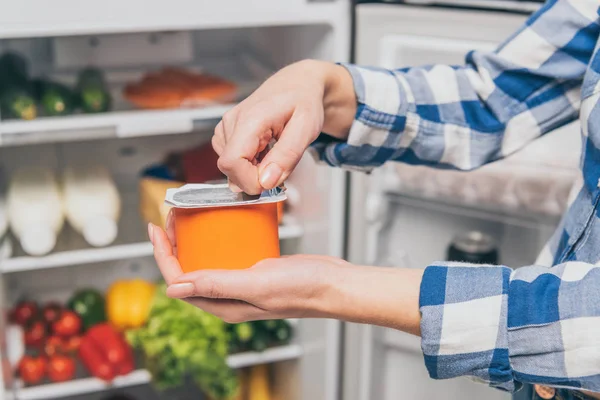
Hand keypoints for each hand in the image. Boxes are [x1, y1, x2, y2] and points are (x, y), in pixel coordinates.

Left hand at [148, 214, 349, 322]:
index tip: (157, 229)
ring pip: (208, 262)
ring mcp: (243, 285)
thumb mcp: (257, 283)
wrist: (335, 284)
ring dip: (194, 241)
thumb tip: (173, 288)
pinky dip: (219, 240)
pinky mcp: (256, 271)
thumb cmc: (303, 288)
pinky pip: (229, 256)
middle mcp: (230, 298)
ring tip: (188, 217)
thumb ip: (217, 285)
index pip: (181, 281)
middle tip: (171, 218)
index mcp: (225, 306)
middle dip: (175, 245)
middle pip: (190, 270)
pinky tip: (222, 224)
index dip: (163, 256)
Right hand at [213, 59, 355, 193]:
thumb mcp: (307, 129)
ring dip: (252, 171)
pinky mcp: (225, 132)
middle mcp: (232, 121)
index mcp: (251, 119)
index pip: (232, 163)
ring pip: (230, 167)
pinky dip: (247, 165)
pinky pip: (231, 160)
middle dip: (254, 178)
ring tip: (273, 154)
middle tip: (279, 166)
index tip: (273, 181)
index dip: (250, 181)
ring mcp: (226, 126)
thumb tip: (266, 182)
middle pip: (229, 168)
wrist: (297, 85)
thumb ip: (286, 156)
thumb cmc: (304, 102)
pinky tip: (263, 152)